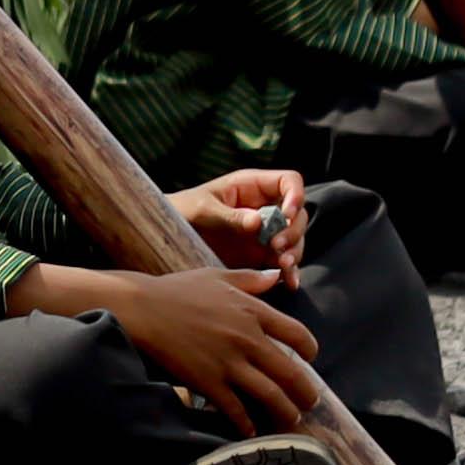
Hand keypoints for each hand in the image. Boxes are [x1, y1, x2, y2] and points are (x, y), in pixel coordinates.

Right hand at [14, 260, 340, 440]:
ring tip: (292, 419)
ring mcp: (228, 362)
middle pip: (291, 372)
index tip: (311, 358)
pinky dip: (247, 423)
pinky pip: (236, 409)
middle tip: (311, 402)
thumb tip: (276, 275)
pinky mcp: (208, 382)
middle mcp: (247, 338)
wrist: (143, 309)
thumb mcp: (216, 276)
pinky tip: (252, 431)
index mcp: (252, 311)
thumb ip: (250, 278)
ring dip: (286, 412)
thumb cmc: (177, 290)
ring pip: (271, 395)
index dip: (311, 350)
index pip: (297, 334)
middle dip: (306, 392)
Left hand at [166, 169, 306, 271]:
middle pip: (298, 214)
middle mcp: (264, 208)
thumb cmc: (182, 211)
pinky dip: (289, 272)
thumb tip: (258, 222)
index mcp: (252, 186)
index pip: (289, 182)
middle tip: (276, 245)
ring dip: (294, 252)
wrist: (167, 237)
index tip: (286, 215)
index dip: (295, 195)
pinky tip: (289, 282)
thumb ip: (229, 216)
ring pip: (295, 239)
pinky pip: (283, 262)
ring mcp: (265, 232)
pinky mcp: (261, 255)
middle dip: (293, 230)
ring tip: (282, 265)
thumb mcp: (202, 209)